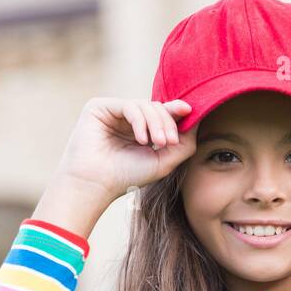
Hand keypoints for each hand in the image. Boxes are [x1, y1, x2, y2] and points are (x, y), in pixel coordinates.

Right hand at [55, 97, 197, 201]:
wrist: (95, 184)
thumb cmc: (126, 176)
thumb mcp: (164, 162)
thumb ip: (184, 143)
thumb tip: (195, 117)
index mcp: (140, 130)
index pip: (161, 114)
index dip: (176, 111)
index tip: (189, 111)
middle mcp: (126, 119)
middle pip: (156, 108)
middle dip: (167, 123)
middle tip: (169, 142)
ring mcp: (113, 112)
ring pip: (145, 105)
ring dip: (156, 123)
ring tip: (158, 143)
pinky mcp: (99, 107)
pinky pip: (129, 105)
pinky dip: (139, 121)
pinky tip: (141, 140)